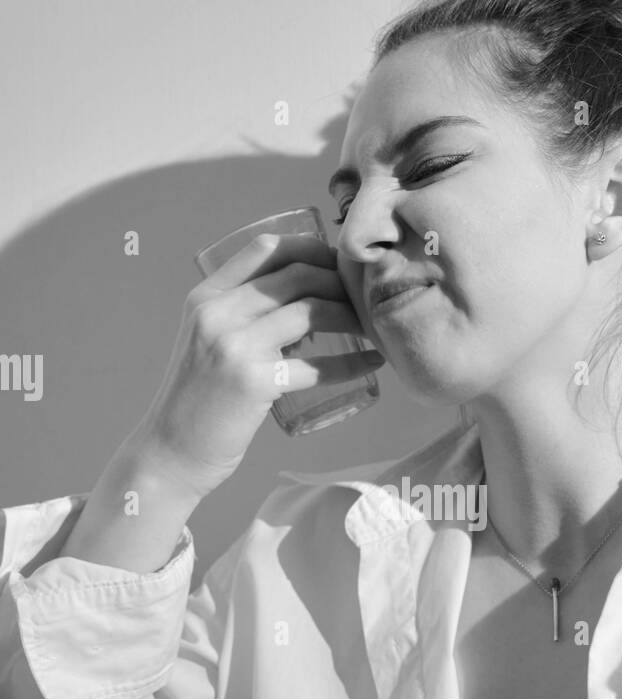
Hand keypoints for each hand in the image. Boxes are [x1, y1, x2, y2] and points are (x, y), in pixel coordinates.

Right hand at [129, 232, 384, 500]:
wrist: (171, 451)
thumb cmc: (199, 399)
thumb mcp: (209, 342)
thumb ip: (244, 317)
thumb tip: (309, 304)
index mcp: (206, 296)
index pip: (265, 248)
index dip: (311, 247)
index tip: (339, 263)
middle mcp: (217, 313)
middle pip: (296, 274)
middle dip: (340, 281)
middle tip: (365, 299)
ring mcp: (234, 346)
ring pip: (310, 311)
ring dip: (352, 315)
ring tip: (372, 326)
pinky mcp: (254, 383)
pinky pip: (317, 366)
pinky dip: (352, 363)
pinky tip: (372, 363)